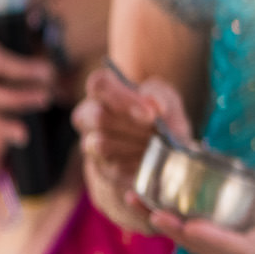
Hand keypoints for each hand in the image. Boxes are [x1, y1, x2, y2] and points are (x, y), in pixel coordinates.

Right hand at [73, 67, 190, 233]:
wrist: (164, 150)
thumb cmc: (161, 116)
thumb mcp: (166, 99)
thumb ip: (161, 97)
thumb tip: (155, 106)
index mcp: (102, 90)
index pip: (99, 83)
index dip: (123, 97)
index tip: (152, 114)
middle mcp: (88, 116)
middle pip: (98, 117)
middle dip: (133, 127)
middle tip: (158, 133)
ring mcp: (91, 144)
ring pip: (102, 145)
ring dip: (135, 147)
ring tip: (158, 147)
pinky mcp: (102, 170)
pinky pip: (114, 170)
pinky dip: (138, 167)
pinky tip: (154, 163)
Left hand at [148, 168, 254, 253]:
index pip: (241, 248)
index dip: (215, 240)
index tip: (191, 225)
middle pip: (208, 244)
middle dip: (180, 232)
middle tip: (153, 213)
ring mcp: (243, 225)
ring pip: (195, 229)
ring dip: (164, 216)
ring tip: (133, 196)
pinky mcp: (236, 209)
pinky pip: (197, 211)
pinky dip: (172, 201)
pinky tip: (147, 185)